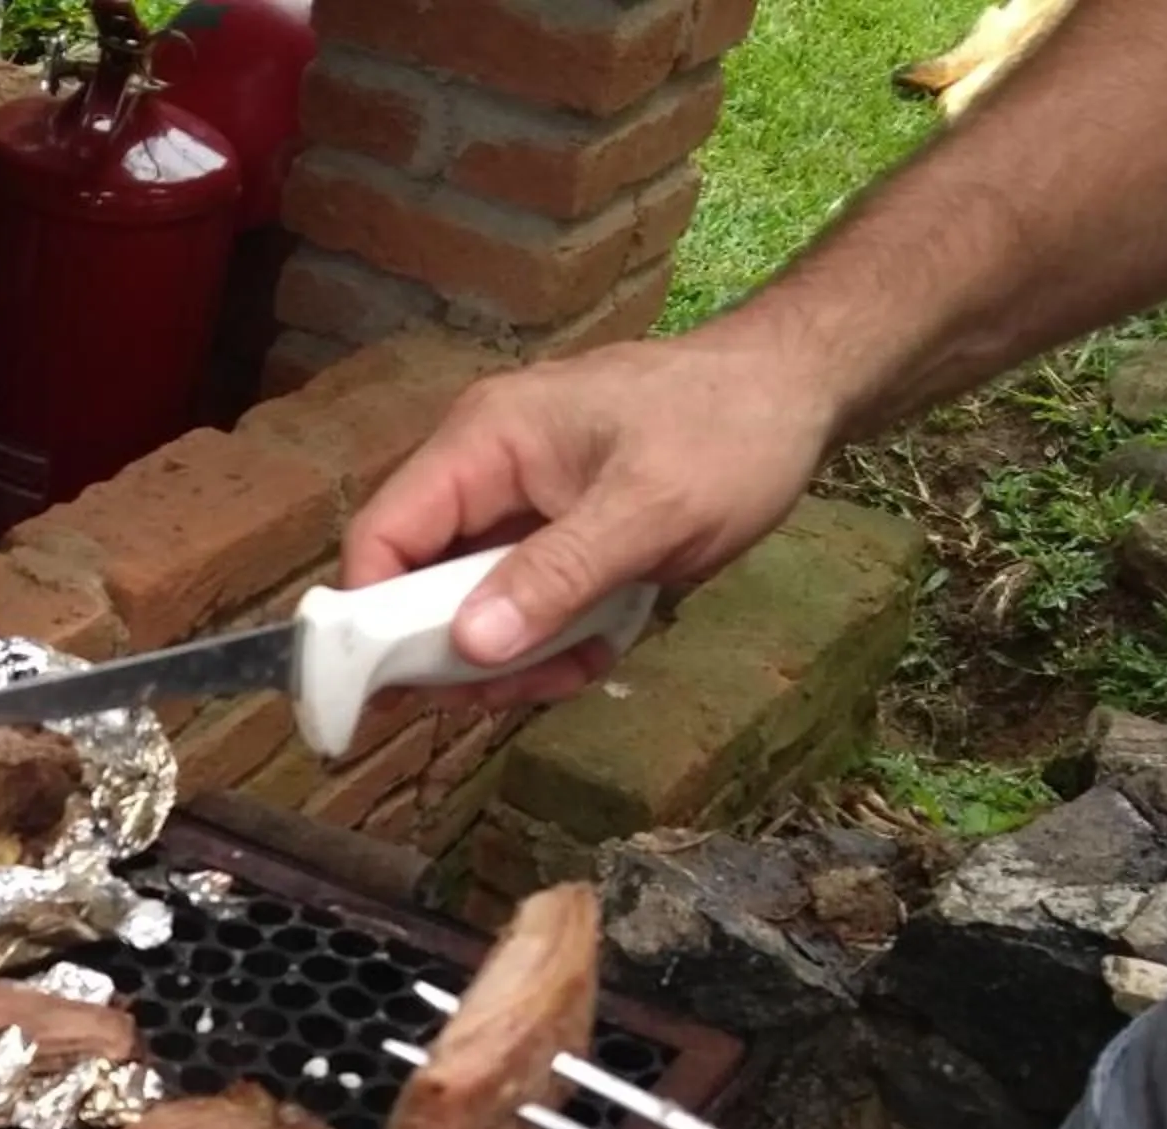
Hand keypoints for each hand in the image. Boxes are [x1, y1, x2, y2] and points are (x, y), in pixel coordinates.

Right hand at [340, 317, 843, 705]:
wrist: (798, 394)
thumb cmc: (729, 433)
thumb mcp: (651, 511)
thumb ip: (557, 576)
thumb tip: (467, 646)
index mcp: (484, 442)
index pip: (382, 537)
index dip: (368, 620)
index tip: (392, 696)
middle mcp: (484, 470)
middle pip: (418, 582)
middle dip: (461, 651)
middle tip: (518, 692)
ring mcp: (517, 501)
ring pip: (470, 603)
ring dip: (514, 654)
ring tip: (578, 664)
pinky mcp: (551, 531)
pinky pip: (520, 601)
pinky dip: (550, 636)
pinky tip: (601, 639)